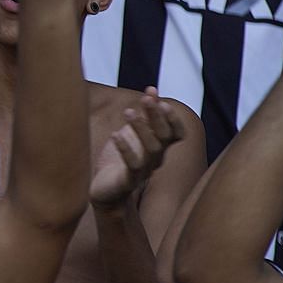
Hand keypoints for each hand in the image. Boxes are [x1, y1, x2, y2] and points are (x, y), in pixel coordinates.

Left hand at [91, 88, 184, 209]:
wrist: (106, 193)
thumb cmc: (120, 160)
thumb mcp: (132, 134)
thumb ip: (143, 114)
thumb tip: (152, 89)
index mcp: (159, 148)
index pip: (176, 133)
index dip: (172, 118)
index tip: (160, 99)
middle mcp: (155, 159)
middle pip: (163, 137)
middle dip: (156, 117)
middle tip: (146, 99)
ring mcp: (143, 171)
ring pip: (150, 150)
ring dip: (141, 129)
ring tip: (128, 112)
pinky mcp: (128, 181)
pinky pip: (132, 165)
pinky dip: (125, 149)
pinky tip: (115, 134)